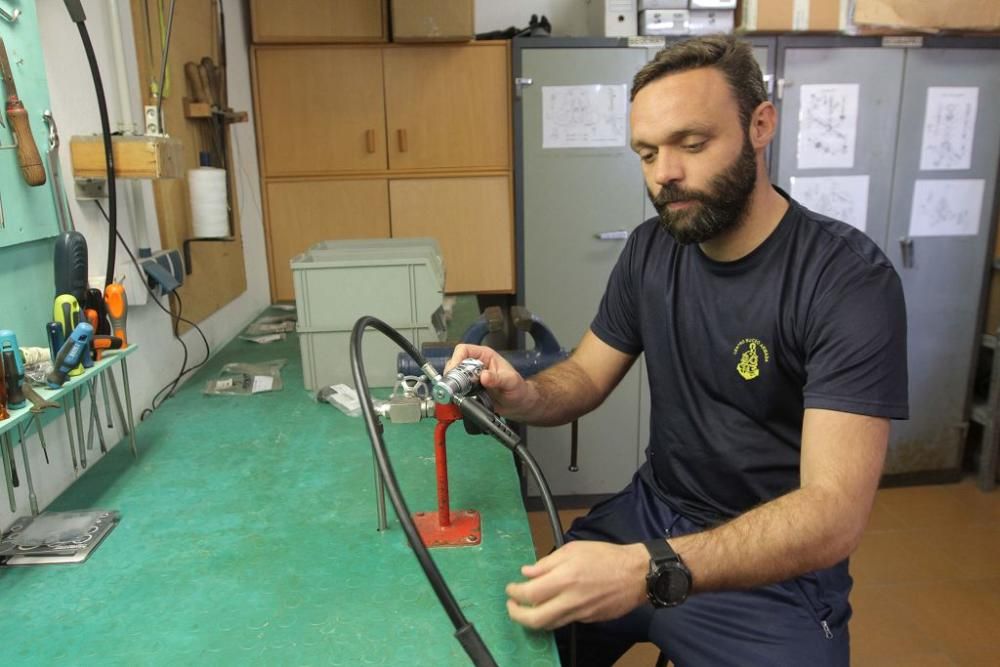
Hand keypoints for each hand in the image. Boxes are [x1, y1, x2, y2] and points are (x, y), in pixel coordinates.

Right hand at [445, 343, 534, 417]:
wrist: (518, 404)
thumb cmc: (518, 388)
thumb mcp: (510, 382)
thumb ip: (498, 379)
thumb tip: (483, 376)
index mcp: (485, 356)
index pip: (464, 350)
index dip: (456, 359)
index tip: (453, 371)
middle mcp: (475, 365)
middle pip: (455, 364)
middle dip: (452, 375)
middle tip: (453, 387)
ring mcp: (471, 378)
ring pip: (454, 377)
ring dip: (453, 386)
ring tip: (455, 394)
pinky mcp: (469, 390)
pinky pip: (457, 390)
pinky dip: (455, 395)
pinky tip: (458, 400)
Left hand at [505, 541, 648, 630]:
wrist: (636, 574)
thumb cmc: (605, 556)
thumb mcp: (574, 549)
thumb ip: (548, 562)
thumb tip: (527, 572)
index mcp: (564, 579)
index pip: (530, 594)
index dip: (515, 594)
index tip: (510, 589)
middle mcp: (570, 600)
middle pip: (535, 619)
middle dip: (517, 615)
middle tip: (512, 606)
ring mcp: (580, 613)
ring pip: (549, 625)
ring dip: (534, 619)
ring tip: (528, 608)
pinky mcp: (589, 619)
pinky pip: (565, 621)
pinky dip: (554, 616)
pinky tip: (553, 605)